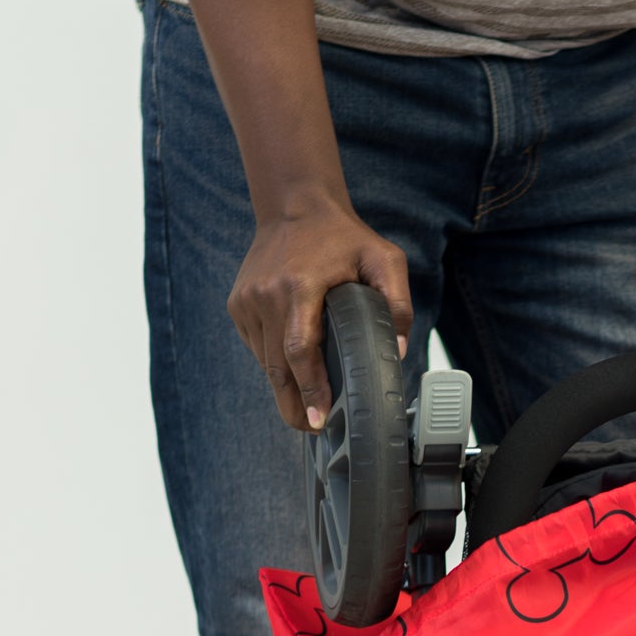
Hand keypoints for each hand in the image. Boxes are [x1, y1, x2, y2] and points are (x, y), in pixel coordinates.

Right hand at [227, 204, 413, 430]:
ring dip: (285, 388)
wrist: (294, 206)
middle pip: (277, 367)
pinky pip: (258, 347)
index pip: (299, 350)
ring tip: (308, 407)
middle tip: (312, 430)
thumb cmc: (344, 236)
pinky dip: (275, 365)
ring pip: (265, 361)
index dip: (309, 389)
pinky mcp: (238, 304)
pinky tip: (295, 372)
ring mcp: (247, 301)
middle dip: (293, 405)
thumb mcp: (384, 260)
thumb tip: (397, 350)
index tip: (317, 419)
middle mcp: (267, 296)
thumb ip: (396, 303)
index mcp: (300, 287)